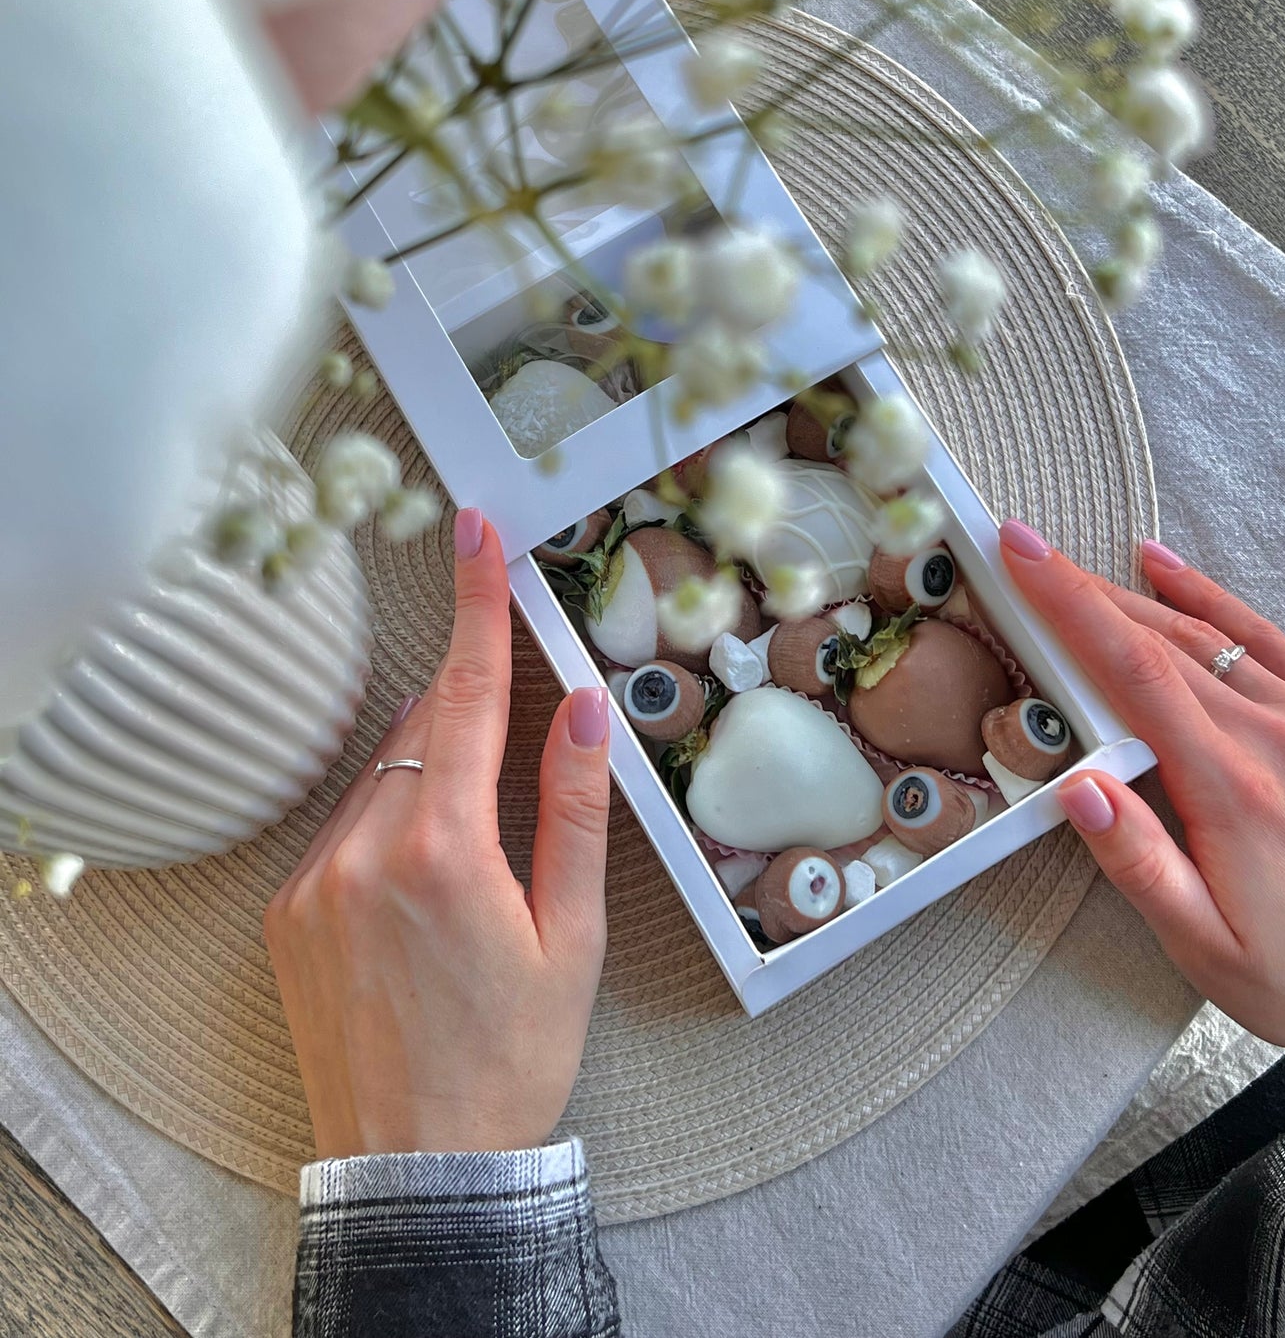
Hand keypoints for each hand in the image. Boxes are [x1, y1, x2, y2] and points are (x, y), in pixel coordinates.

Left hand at [265, 509, 610, 1156]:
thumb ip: (576, 809)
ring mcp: (313, 881)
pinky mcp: (286, 912)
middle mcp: (363, 850)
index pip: (467, 693)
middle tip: (517, 750)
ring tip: (471, 868)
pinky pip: (345, 828)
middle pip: (425, 729)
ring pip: (383, 777)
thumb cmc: (512, 1057)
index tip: (474, 528)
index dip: (477, 603)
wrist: (418, 1169)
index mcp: (445, 849)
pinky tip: (423, 893)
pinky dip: (389, 825)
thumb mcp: (571, 936)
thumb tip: (584, 707)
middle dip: (470, 712)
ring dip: (431, 779)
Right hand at [998, 520, 1284, 1088]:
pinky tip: (1172, 574)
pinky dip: (1216, 602)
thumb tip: (1077, 788)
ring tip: (1079, 567)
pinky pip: (1270, 642)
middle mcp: (1279, 739)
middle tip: (1028, 552)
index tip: (1025, 558)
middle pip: (1163, 641)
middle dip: (1084, 591)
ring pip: (1212, 637)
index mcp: (1234, 791)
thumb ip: (1138, 864)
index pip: (1134, 671)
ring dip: (1138, 598)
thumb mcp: (1207, 950)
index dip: (1071, 605)